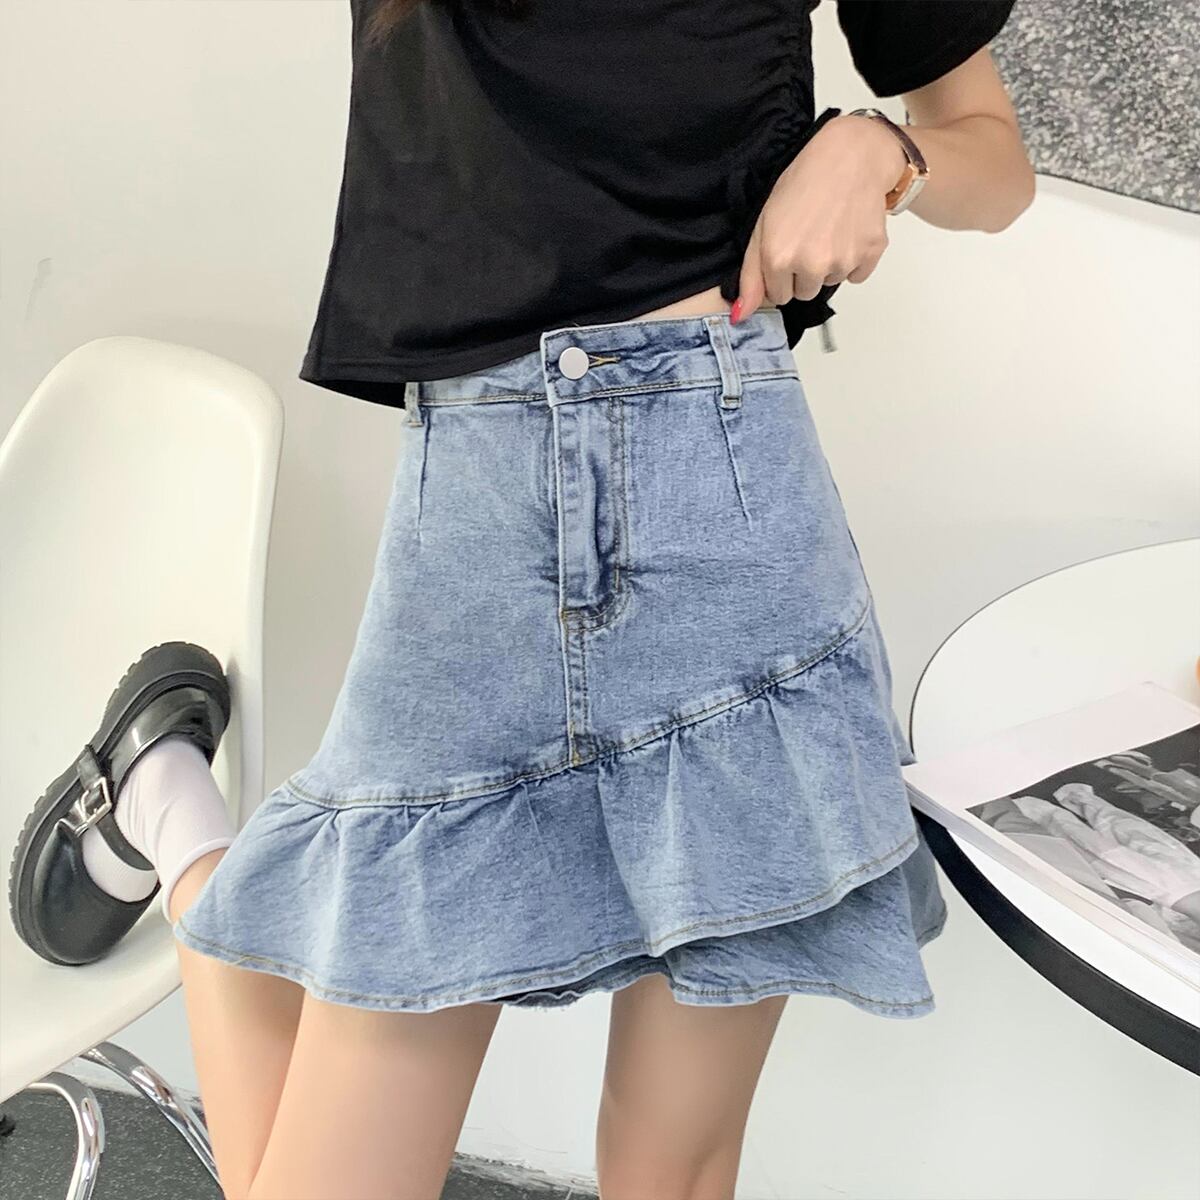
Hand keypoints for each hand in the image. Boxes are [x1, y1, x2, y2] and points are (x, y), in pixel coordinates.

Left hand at [730, 113, 907, 321]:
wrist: (851, 156)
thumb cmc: (804, 182)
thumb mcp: (763, 225)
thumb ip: (750, 276)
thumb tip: (741, 315)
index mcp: (779, 259)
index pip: (778, 296)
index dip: (781, 273)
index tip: (788, 248)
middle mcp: (811, 265)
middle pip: (805, 293)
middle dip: (804, 272)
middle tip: (809, 235)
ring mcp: (842, 261)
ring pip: (830, 283)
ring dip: (829, 264)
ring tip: (829, 228)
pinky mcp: (869, 254)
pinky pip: (856, 275)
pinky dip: (853, 258)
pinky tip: (848, 231)